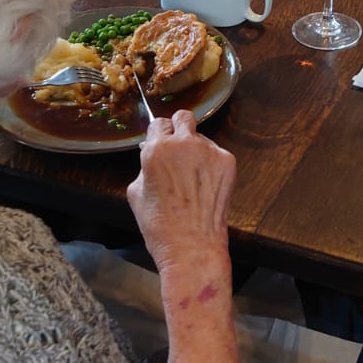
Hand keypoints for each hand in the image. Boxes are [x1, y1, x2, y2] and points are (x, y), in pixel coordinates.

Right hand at [127, 111, 236, 274]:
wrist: (192, 246)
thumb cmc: (160, 225)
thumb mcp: (136, 193)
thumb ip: (144, 167)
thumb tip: (151, 155)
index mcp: (157, 149)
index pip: (159, 123)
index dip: (159, 135)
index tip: (161, 143)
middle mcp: (184, 144)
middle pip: (183, 117)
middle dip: (179, 128)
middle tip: (178, 147)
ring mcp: (209, 150)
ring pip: (201, 138)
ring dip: (196, 150)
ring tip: (193, 178)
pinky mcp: (227, 161)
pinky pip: (216, 154)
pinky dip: (211, 165)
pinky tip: (205, 186)